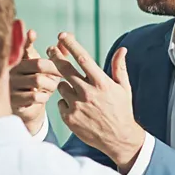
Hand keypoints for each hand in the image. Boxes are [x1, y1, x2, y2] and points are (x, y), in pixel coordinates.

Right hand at [10, 29, 61, 134]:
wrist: (25, 108)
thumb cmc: (39, 84)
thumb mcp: (47, 70)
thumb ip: (57, 54)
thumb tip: (69, 36)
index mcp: (20, 59)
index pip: (24, 46)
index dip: (27, 40)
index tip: (33, 32)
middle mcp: (12, 69)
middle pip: (39, 64)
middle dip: (56, 70)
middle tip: (64, 75)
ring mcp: (11, 84)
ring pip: (39, 80)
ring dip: (51, 85)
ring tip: (52, 88)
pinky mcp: (13, 99)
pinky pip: (36, 96)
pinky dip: (45, 97)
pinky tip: (44, 97)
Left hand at [48, 33, 144, 172]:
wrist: (118, 138)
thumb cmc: (122, 110)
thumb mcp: (124, 88)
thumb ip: (119, 68)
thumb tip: (122, 49)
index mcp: (101, 84)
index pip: (83, 59)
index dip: (71, 45)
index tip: (62, 35)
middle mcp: (88, 93)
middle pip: (65, 69)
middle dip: (56, 56)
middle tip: (50, 49)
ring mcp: (77, 106)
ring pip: (61, 86)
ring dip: (65, 85)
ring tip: (77, 92)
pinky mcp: (69, 118)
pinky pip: (60, 103)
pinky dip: (66, 102)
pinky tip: (76, 107)